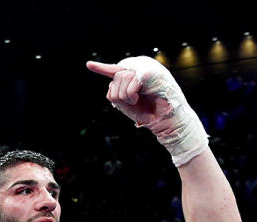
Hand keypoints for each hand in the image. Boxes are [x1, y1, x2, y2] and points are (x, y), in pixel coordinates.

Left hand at [86, 56, 207, 165]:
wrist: (167, 121)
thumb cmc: (150, 112)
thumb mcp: (128, 102)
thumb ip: (118, 91)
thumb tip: (110, 83)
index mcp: (138, 72)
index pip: (117, 69)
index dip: (102, 68)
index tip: (89, 65)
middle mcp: (143, 66)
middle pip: (116, 77)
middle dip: (120, 94)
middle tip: (134, 101)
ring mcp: (148, 67)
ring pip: (120, 79)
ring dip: (126, 96)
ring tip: (139, 100)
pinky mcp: (149, 72)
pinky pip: (128, 83)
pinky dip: (131, 95)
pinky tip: (140, 98)